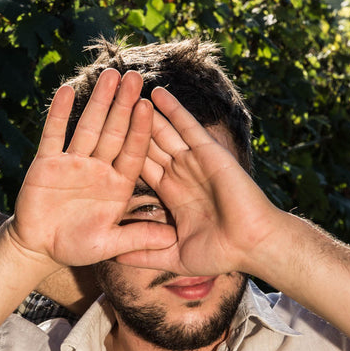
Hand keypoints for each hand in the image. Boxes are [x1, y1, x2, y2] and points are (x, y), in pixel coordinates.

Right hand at [7, 69, 176, 267]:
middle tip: (134, 76)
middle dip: (123, 104)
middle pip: (113, 131)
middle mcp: (98, 168)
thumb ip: (138, 238)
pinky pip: (54, 134)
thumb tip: (173, 238)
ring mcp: (73, 162)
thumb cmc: (75, 246)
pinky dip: (59, 113)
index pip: (133, 151)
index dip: (140, 129)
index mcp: (117, 184)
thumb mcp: (109, 244)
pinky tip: (66, 90)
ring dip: (98, 101)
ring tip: (109, 74)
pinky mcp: (47, 162)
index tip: (148, 106)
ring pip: (88, 126)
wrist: (38, 248)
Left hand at [115, 86, 281, 274]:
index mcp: (170, 193)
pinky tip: (156, 92)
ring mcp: (193, 161)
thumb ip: (144, 254)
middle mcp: (179, 173)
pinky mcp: (208, 153)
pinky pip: (186, 126)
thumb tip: (114, 260)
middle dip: (128, 125)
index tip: (97, 142)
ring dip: (144, 111)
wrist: (252, 246)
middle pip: (146, 144)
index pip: (139, 167)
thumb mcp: (173, 256)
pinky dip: (172, 109)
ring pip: (162, 131)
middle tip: (106, 104)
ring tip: (124, 90)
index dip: (120, 153)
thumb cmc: (219, 254)